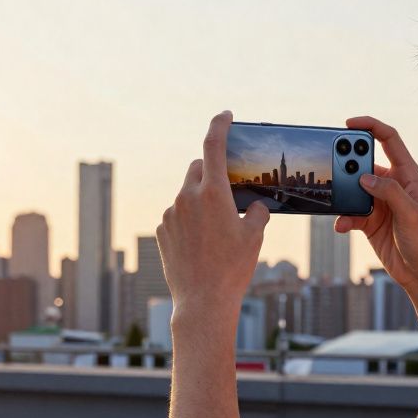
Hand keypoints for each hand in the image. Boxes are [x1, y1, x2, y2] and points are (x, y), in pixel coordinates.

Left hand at [156, 111, 269, 323]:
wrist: (202, 301)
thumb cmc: (232, 269)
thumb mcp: (254, 237)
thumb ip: (257, 212)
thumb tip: (255, 205)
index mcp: (213, 193)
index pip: (214, 146)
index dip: (220, 125)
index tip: (225, 116)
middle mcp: (187, 198)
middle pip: (198, 168)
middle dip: (212, 171)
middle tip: (227, 187)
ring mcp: (170, 214)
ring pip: (186, 194)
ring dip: (201, 200)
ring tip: (216, 229)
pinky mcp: (161, 230)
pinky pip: (176, 215)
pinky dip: (189, 220)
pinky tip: (201, 243)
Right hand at [336, 116, 417, 292]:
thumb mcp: (411, 213)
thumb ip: (389, 192)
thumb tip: (364, 176)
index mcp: (408, 175)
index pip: (389, 140)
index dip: (370, 127)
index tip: (348, 124)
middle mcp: (393, 185)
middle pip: (365, 162)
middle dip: (348, 162)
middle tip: (334, 165)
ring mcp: (380, 203)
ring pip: (353, 188)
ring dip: (343, 193)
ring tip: (334, 197)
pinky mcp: (369, 221)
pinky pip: (350, 212)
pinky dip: (343, 217)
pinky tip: (341, 225)